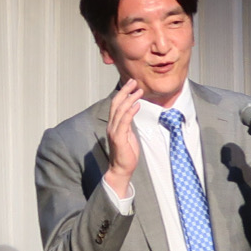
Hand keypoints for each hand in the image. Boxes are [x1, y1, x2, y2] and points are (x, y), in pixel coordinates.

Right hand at [103, 80, 143, 197]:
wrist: (121, 169)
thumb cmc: (126, 153)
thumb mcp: (128, 135)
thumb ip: (128, 124)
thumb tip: (133, 112)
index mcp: (113, 125)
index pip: (116, 104)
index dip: (123, 93)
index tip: (131, 85)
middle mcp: (111, 126)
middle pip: (116, 104)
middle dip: (125, 91)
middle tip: (134, 82)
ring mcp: (114, 131)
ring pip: (120, 110)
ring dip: (130, 99)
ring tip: (139, 91)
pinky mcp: (119, 138)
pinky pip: (124, 121)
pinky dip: (130, 111)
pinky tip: (137, 104)